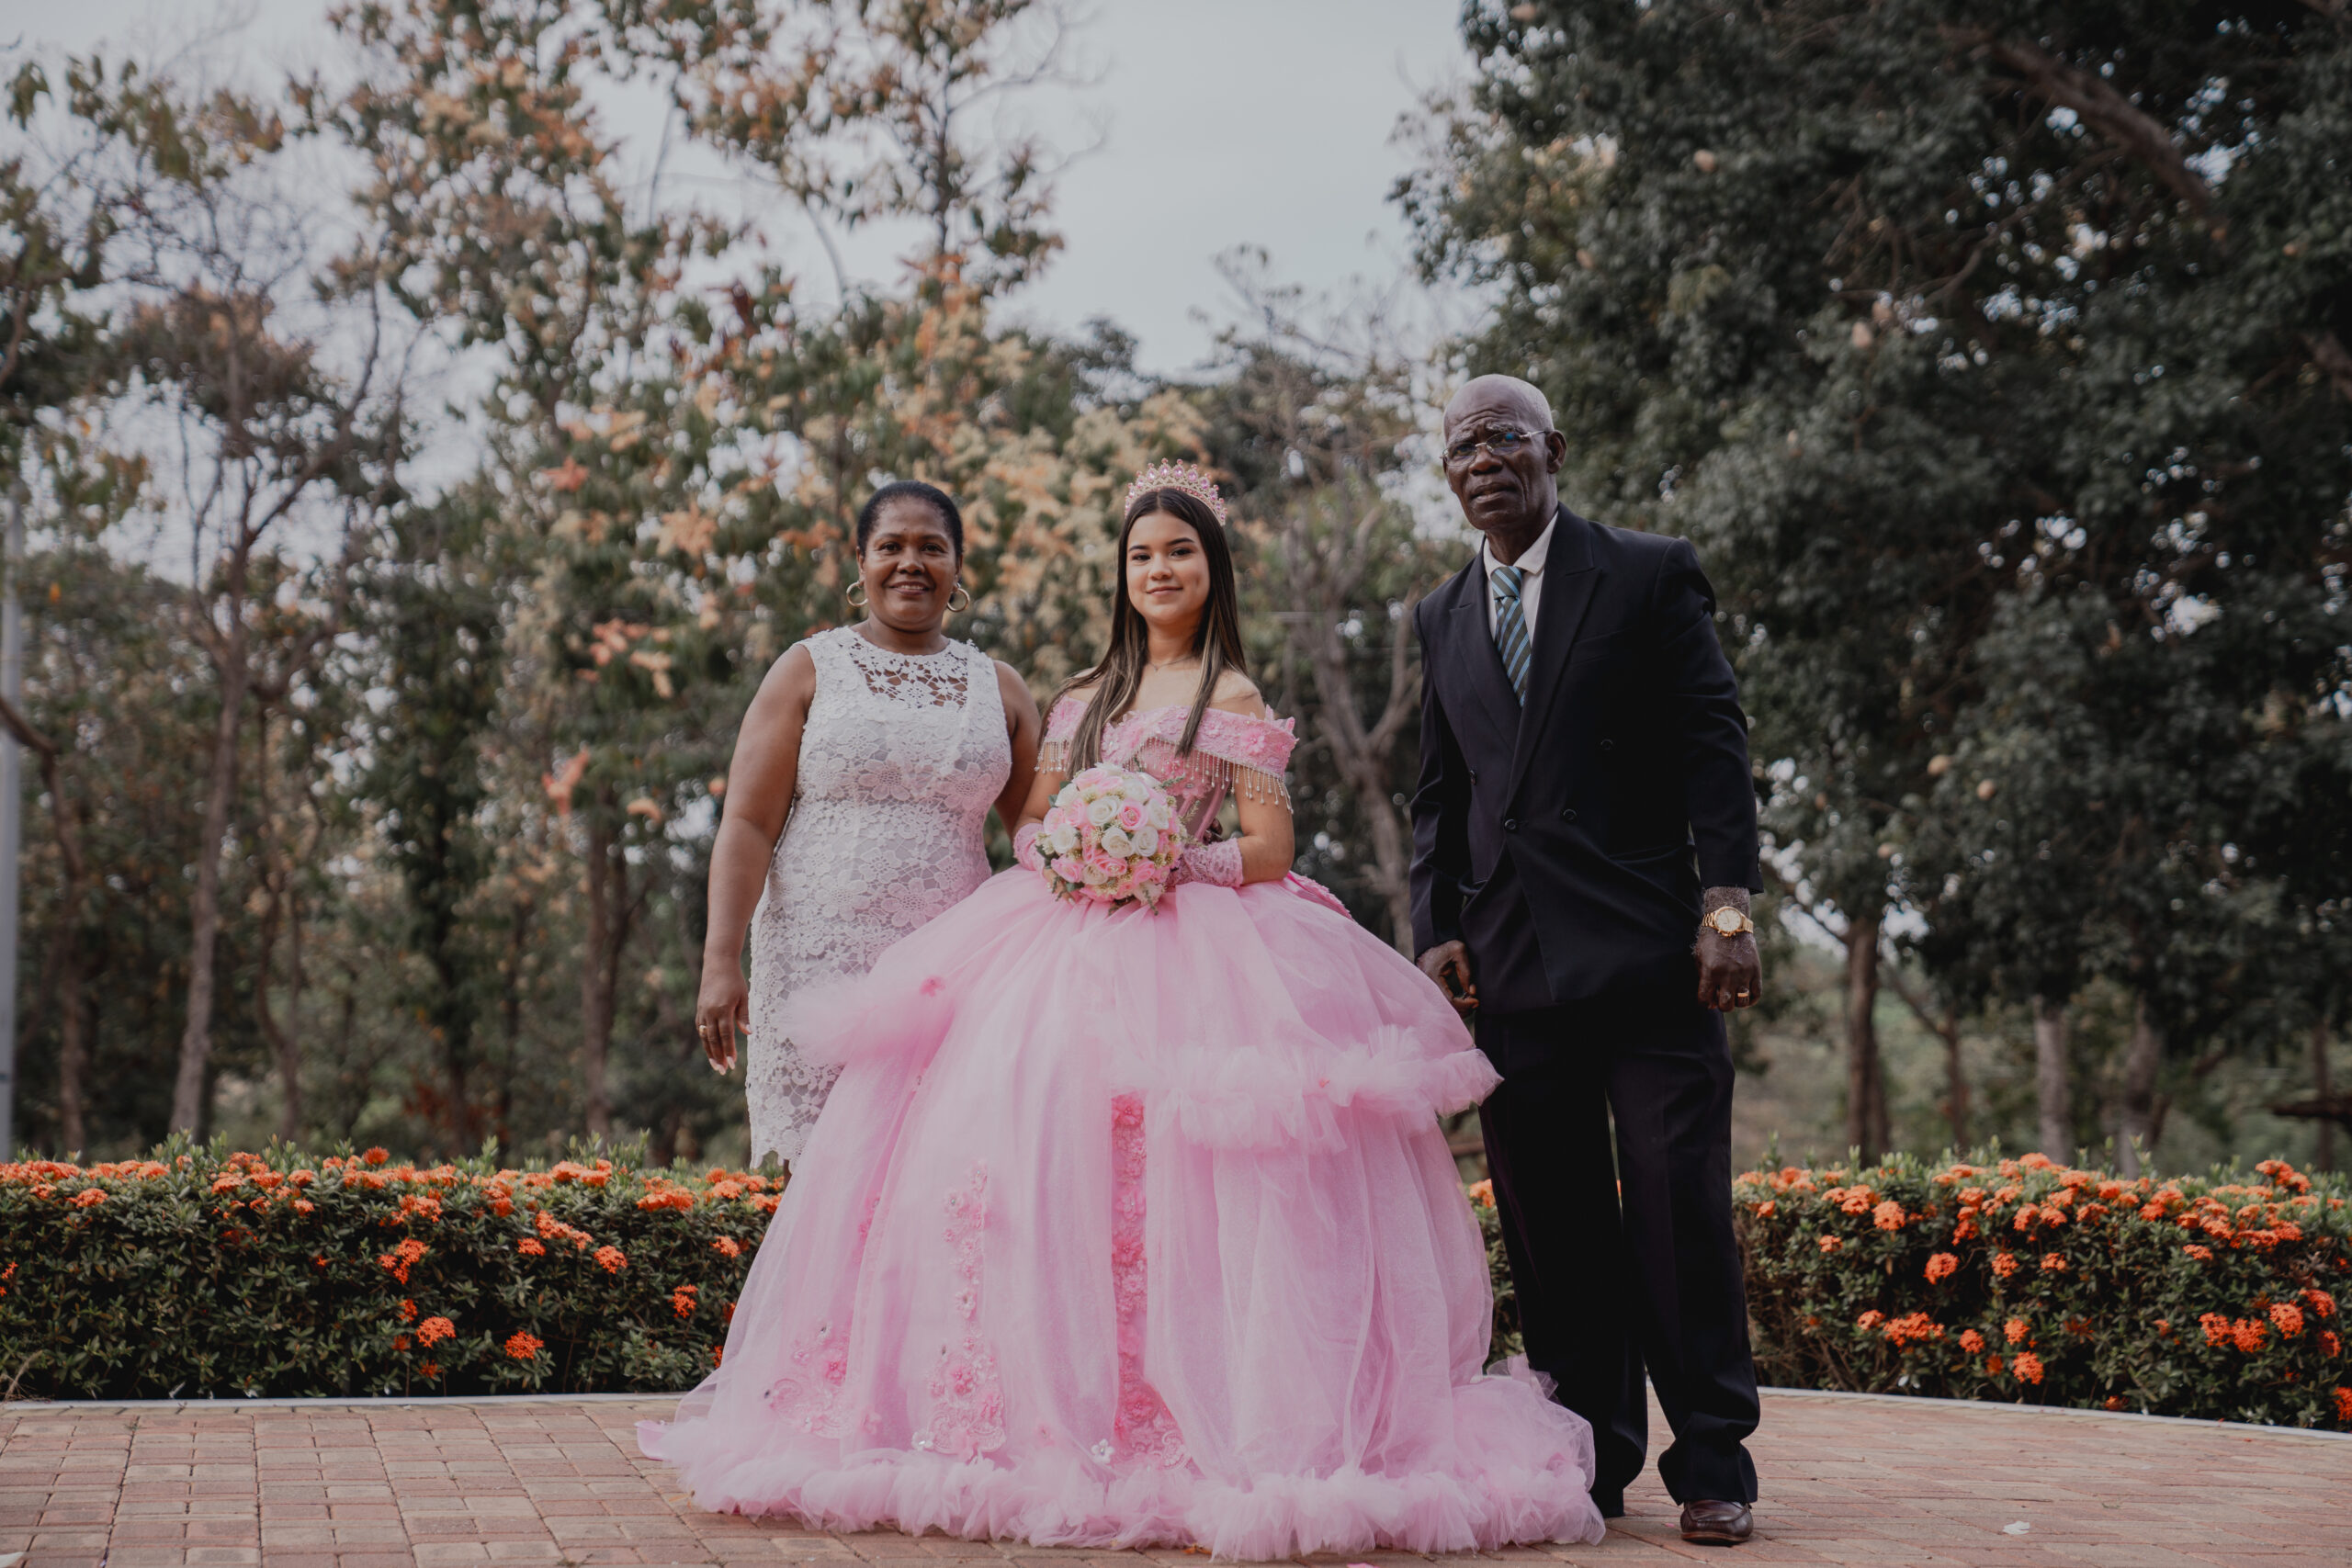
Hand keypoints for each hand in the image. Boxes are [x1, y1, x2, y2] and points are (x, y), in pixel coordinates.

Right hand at [695, 957, 747, 1072]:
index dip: (729, 1050)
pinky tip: (709, 1049)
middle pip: (713, 1039)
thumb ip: (744, 1016)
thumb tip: (749, 1033)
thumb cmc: (735, 980)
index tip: (732, 1063)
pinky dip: (704, 1040)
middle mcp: (710, 1012)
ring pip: (704, 1036)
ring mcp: (703, 1011)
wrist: (718, 964)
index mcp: (723, 1009)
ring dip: (710, 1052)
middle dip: (718, 1056)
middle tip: (723, 1071)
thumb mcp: (744, 996)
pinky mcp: (699, 1009)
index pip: (726, 1035)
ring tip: (715, 1065)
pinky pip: (700, 1028)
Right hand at [1417, 940, 1477, 1015]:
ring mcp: (1428, 987)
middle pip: (1446, 1007)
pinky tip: (1463, 1000)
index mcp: (1433, 976)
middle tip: (1475, 1003)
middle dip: (1463, 1008)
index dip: (1464, 1004)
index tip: (1475, 1000)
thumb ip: (1466, 972)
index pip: (1449, 1000)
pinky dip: (1453, 1004)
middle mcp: (1428, 984)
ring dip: (1458, 1008)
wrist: (1433, 942)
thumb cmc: (1446, 945)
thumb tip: (1471, 992)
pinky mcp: (1431, 988)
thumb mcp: (1459, 953)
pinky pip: (1441, 1001)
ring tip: (1471, 1002)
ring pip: (1443, 1006)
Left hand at [1695, 928, 1761, 1012]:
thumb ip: (1703, 979)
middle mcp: (1728, 975)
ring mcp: (1743, 974)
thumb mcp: (1700, 958)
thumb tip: (1710, 1002)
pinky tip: (1744, 994)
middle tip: (1720, 996)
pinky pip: (1756, 995)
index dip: (1704, 1004)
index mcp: (1711, 972)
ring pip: (1741, 1002)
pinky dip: (1750, 999)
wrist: (1729, 924)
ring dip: (1736, 1002)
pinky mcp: (1755, 971)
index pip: (1705, 1001)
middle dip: (1721, 1005)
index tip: (1706, 1000)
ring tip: (1732, 994)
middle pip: (1726, 1006)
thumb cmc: (1711, 942)